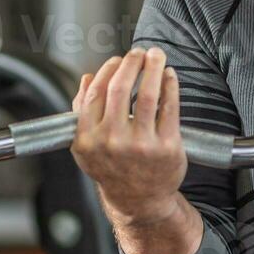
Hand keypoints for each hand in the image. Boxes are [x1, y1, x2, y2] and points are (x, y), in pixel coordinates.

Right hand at [70, 47, 186, 229]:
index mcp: (88, 138)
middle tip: (138, 53)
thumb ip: (82, 111)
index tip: (117, 60)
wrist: (139, 200)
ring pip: (148, 94)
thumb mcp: (86, 146)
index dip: (108, 70)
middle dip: (131, 63)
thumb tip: (87, 78)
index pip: (96, 93)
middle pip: (121, 89)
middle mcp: (113, 141)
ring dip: (153, 67)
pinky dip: (170, 85)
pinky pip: (170, 107)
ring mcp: (141, 145)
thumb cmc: (113, 168)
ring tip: (156, 55)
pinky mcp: (167, 147)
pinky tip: (170, 75)